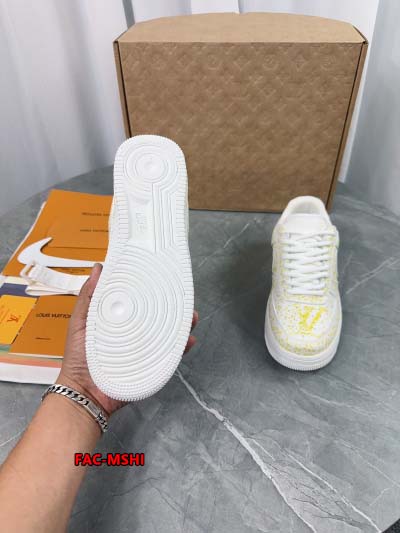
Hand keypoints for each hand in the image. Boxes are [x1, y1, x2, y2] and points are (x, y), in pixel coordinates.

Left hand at [58, 263, 197, 416]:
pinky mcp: (151, 365)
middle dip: (174, 306)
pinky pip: (171, 355)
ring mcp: (145, 349)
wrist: (84, 393)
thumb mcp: (80, 321)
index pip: (140, 302)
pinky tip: (188, 339)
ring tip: (191, 316)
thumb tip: (98, 268)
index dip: (151, 290)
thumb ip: (88, 297)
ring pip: (169, 333)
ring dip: (183, 324)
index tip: (162, 278)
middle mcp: (136, 332)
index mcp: (120, 320)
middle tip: (183, 296)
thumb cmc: (79, 357)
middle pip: (159, 316)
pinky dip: (182, 347)